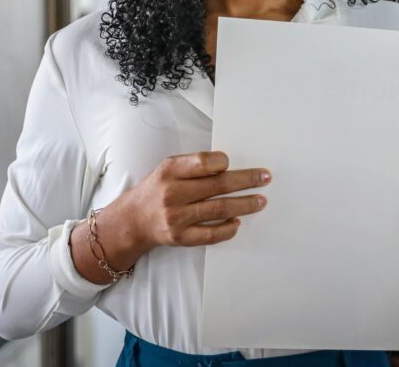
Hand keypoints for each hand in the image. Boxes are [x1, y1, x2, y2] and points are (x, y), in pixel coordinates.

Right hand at [123, 150, 269, 248]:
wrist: (134, 219)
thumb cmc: (158, 189)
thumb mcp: (169, 169)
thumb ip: (194, 166)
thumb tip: (230, 167)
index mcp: (170, 171)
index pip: (202, 162)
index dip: (221, 162)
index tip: (232, 163)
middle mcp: (172, 194)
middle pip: (217, 186)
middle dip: (246, 181)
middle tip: (264, 178)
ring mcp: (177, 218)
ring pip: (219, 209)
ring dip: (244, 204)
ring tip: (260, 201)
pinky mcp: (181, 237)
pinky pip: (210, 234)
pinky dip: (228, 228)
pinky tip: (238, 221)